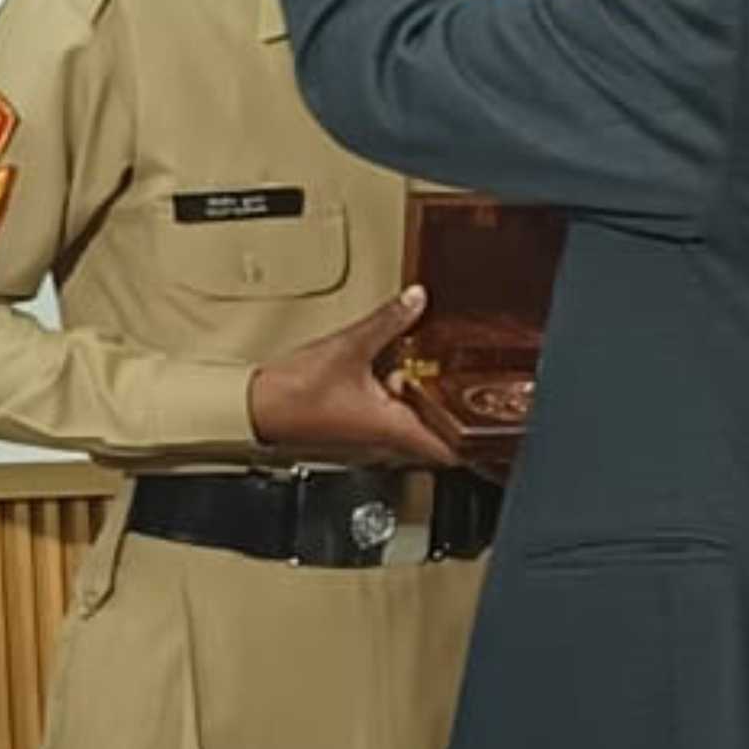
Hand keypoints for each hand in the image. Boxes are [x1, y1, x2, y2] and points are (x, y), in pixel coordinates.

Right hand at [248, 284, 465, 470]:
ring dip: (425, 394)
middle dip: (452, 405)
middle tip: (474, 380)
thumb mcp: (350, 348)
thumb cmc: (295, 394)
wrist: (256, 407)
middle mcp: (383, 435)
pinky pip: (391, 407)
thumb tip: (416, 300)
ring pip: (412, 415)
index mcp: (391, 427)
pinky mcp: (355, 420)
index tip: (492, 424)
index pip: (445, 448)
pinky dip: (402, 389)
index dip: (471, 439)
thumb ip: (387, 322)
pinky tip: (401, 363)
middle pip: (433, 428)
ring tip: (441, 364)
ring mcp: (368, 430)